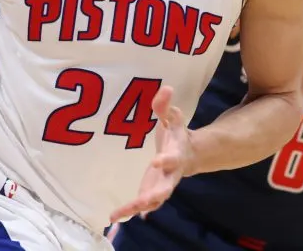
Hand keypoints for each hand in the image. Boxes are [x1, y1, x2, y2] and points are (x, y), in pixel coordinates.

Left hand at [109, 86, 192, 222]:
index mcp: (176, 153)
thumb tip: (165, 87)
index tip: (157, 160)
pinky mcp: (151, 192)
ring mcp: (161, 185)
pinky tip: (114, 216)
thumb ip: (165, 106)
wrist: (188, 155)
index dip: (167, 159)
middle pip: (167, 186)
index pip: (173, 156)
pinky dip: (129, 211)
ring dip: (141, 206)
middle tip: (147, 200)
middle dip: (157, 193)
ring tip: (125, 212)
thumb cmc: (175, 135)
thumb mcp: (172, 118)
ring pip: (154, 200)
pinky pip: (141, 204)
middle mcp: (171, 173)